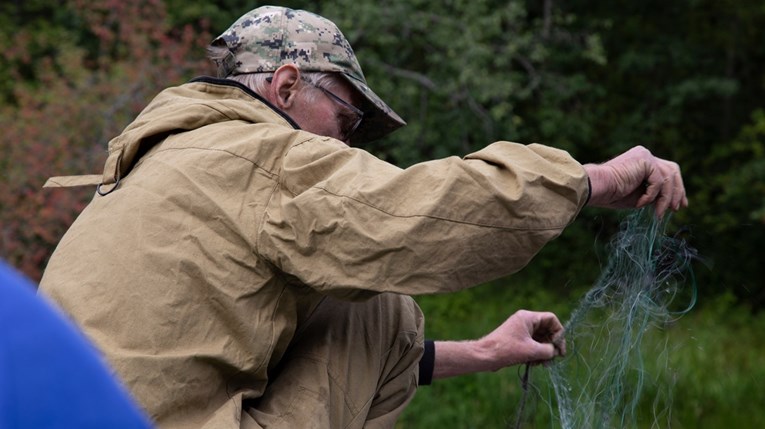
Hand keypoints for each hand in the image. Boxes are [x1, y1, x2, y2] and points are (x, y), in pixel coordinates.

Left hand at [431, 310, 565, 378]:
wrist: (485, 356)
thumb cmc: (507, 350)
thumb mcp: (532, 351)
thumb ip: (548, 350)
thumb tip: (555, 352)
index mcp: (528, 317)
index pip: (551, 319)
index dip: (559, 333)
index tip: (560, 349)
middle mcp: (525, 321)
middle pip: (547, 330)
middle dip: (551, 345)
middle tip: (553, 359)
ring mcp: (520, 330)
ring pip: (540, 339)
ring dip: (543, 352)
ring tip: (542, 364)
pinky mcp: (517, 340)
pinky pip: (532, 344)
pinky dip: (535, 353)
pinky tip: (534, 364)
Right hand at [583, 145, 687, 216]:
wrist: (597, 188)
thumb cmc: (611, 194)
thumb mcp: (638, 196)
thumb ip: (653, 195)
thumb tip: (669, 203)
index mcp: (642, 162)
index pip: (666, 172)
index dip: (675, 188)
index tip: (678, 206)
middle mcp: (645, 155)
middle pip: (673, 171)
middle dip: (678, 191)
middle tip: (677, 209)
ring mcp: (646, 156)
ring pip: (668, 177)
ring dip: (666, 199)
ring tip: (658, 214)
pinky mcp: (645, 160)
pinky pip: (658, 181)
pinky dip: (651, 195)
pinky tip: (639, 204)